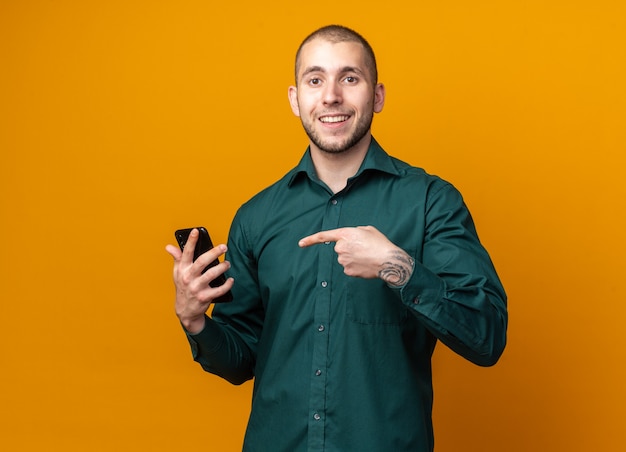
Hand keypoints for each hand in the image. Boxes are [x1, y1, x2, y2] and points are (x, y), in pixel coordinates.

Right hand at [165, 228, 233, 333]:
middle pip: (202, 262)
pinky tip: (231, 279)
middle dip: (214, 252)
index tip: (196, 231)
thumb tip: (169, 246)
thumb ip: (177, 259)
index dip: (191, 241)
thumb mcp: (177, 273)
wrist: (185, 311)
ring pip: (212, 274)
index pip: (186, 253)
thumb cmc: (183, 287)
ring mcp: (196, 288)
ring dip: (222, 267)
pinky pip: (219, 290)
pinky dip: (227, 284)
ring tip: (227, 263)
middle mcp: (188, 278)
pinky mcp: (205, 297)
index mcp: (182, 269)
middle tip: (224, 247)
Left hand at [298, 226, 413, 285]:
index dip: (310, 239)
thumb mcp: (367, 230)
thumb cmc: (380, 243)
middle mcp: (340, 247)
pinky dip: (356, 266)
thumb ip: (355, 232)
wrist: (388, 260)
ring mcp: (343, 260)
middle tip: (363, 248)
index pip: (324, 236)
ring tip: (367, 256)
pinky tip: (365, 264)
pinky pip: (349, 268)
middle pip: (340, 248)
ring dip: (353, 257)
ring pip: (344, 258)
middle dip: (348, 248)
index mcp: (345, 234)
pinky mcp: (347, 271)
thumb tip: (351, 238)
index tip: (301, 243)